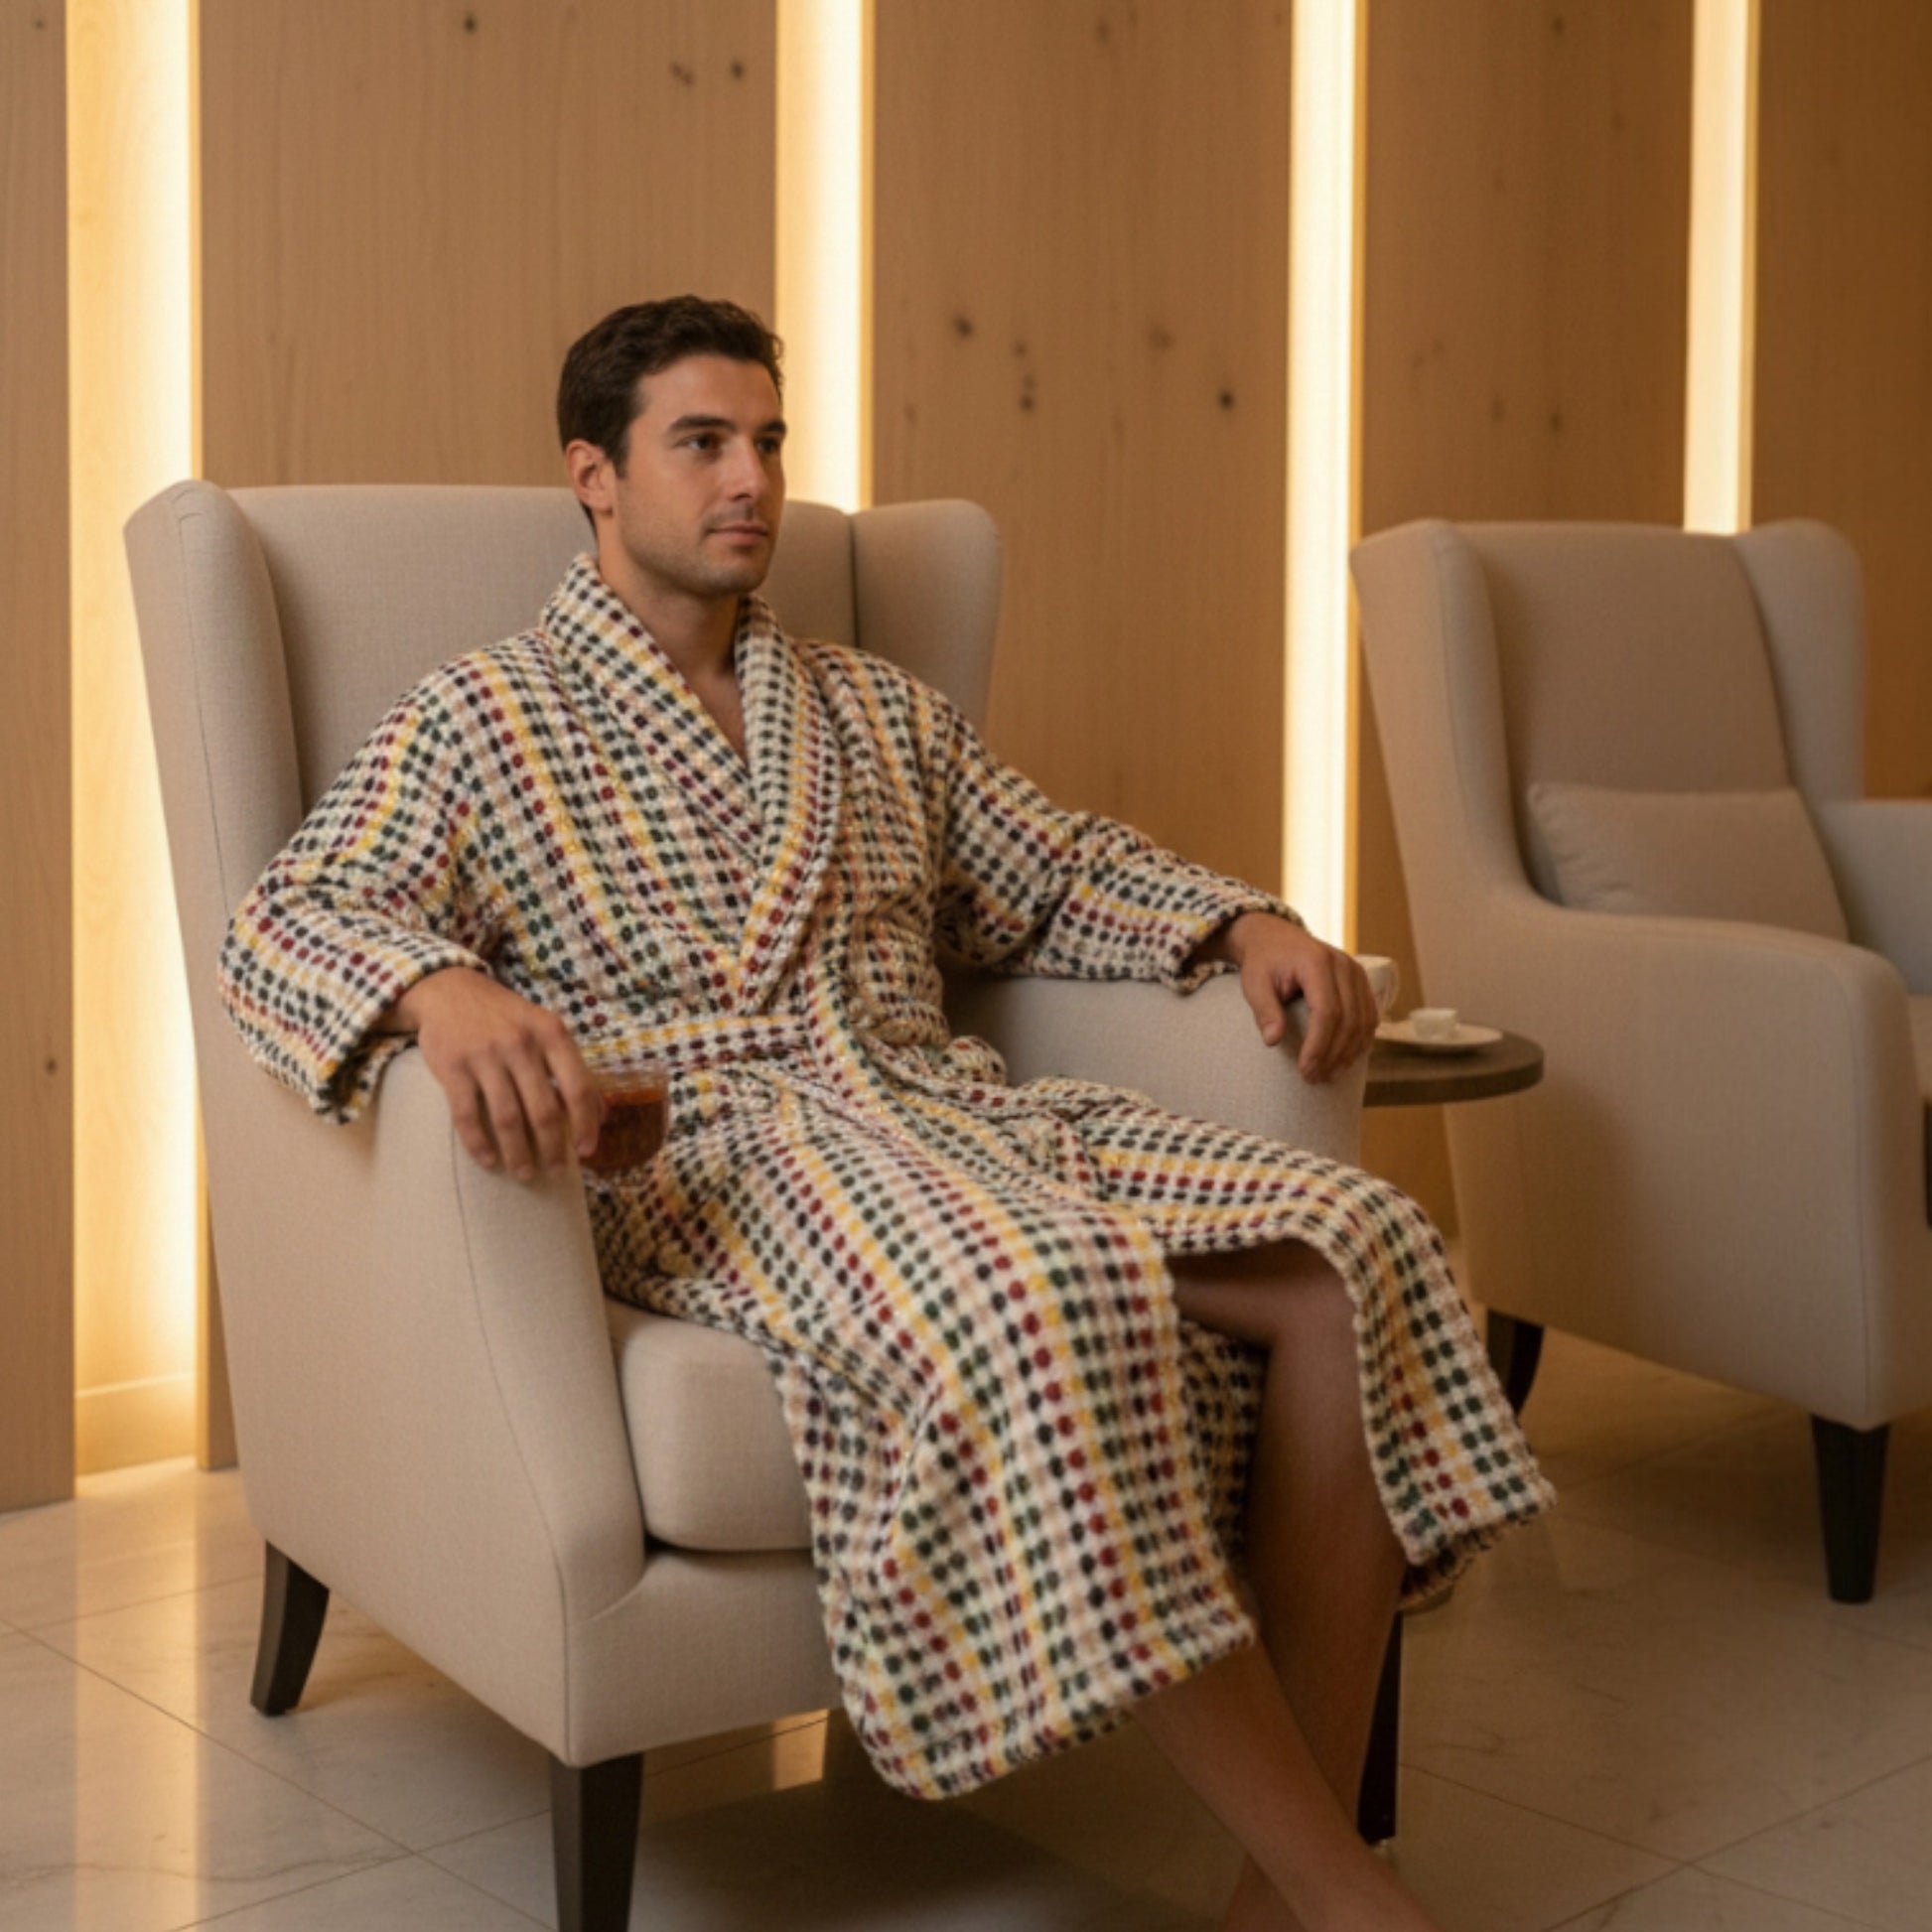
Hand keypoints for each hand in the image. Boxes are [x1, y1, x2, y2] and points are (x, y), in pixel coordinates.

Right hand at [378, 967, 603, 1179]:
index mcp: (552, 1033)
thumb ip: (573, 1069)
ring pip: (507, 1118)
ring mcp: (485, 1055)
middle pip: (543, 1110)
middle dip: (552, 1148)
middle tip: (555, 1172)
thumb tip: (603, 1116)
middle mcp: (521, 1043)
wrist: (450, 991)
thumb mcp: (546, 1030)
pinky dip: (479, 1143)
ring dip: (518, 1153)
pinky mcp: (452, 1067)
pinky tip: (488, 1160)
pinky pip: (467, 1115)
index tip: (588, 1152)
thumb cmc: (507, 1018)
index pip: (578, 1087)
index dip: (585, 1124)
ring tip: (525, 1174)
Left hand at [1209, 912, 1379, 1083]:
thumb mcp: (1254, 983)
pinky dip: (1361, 1040)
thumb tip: (1272, 1041)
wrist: (1276, 938)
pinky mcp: (1362, 980)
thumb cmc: (1264, 963)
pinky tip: (1346, 1059)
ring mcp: (1357, 971)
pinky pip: (1370, 1015)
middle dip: (1334, 1054)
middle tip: (1315, 1078)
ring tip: (1330, 1074)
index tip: (1306, 1070)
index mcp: (1316, 962)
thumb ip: (1264, 1010)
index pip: (1327, 1011)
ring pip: (1364, 1020)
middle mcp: (1343, 965)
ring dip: (1350, 1052)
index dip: (1319, 1045)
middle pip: (1349, 1019)